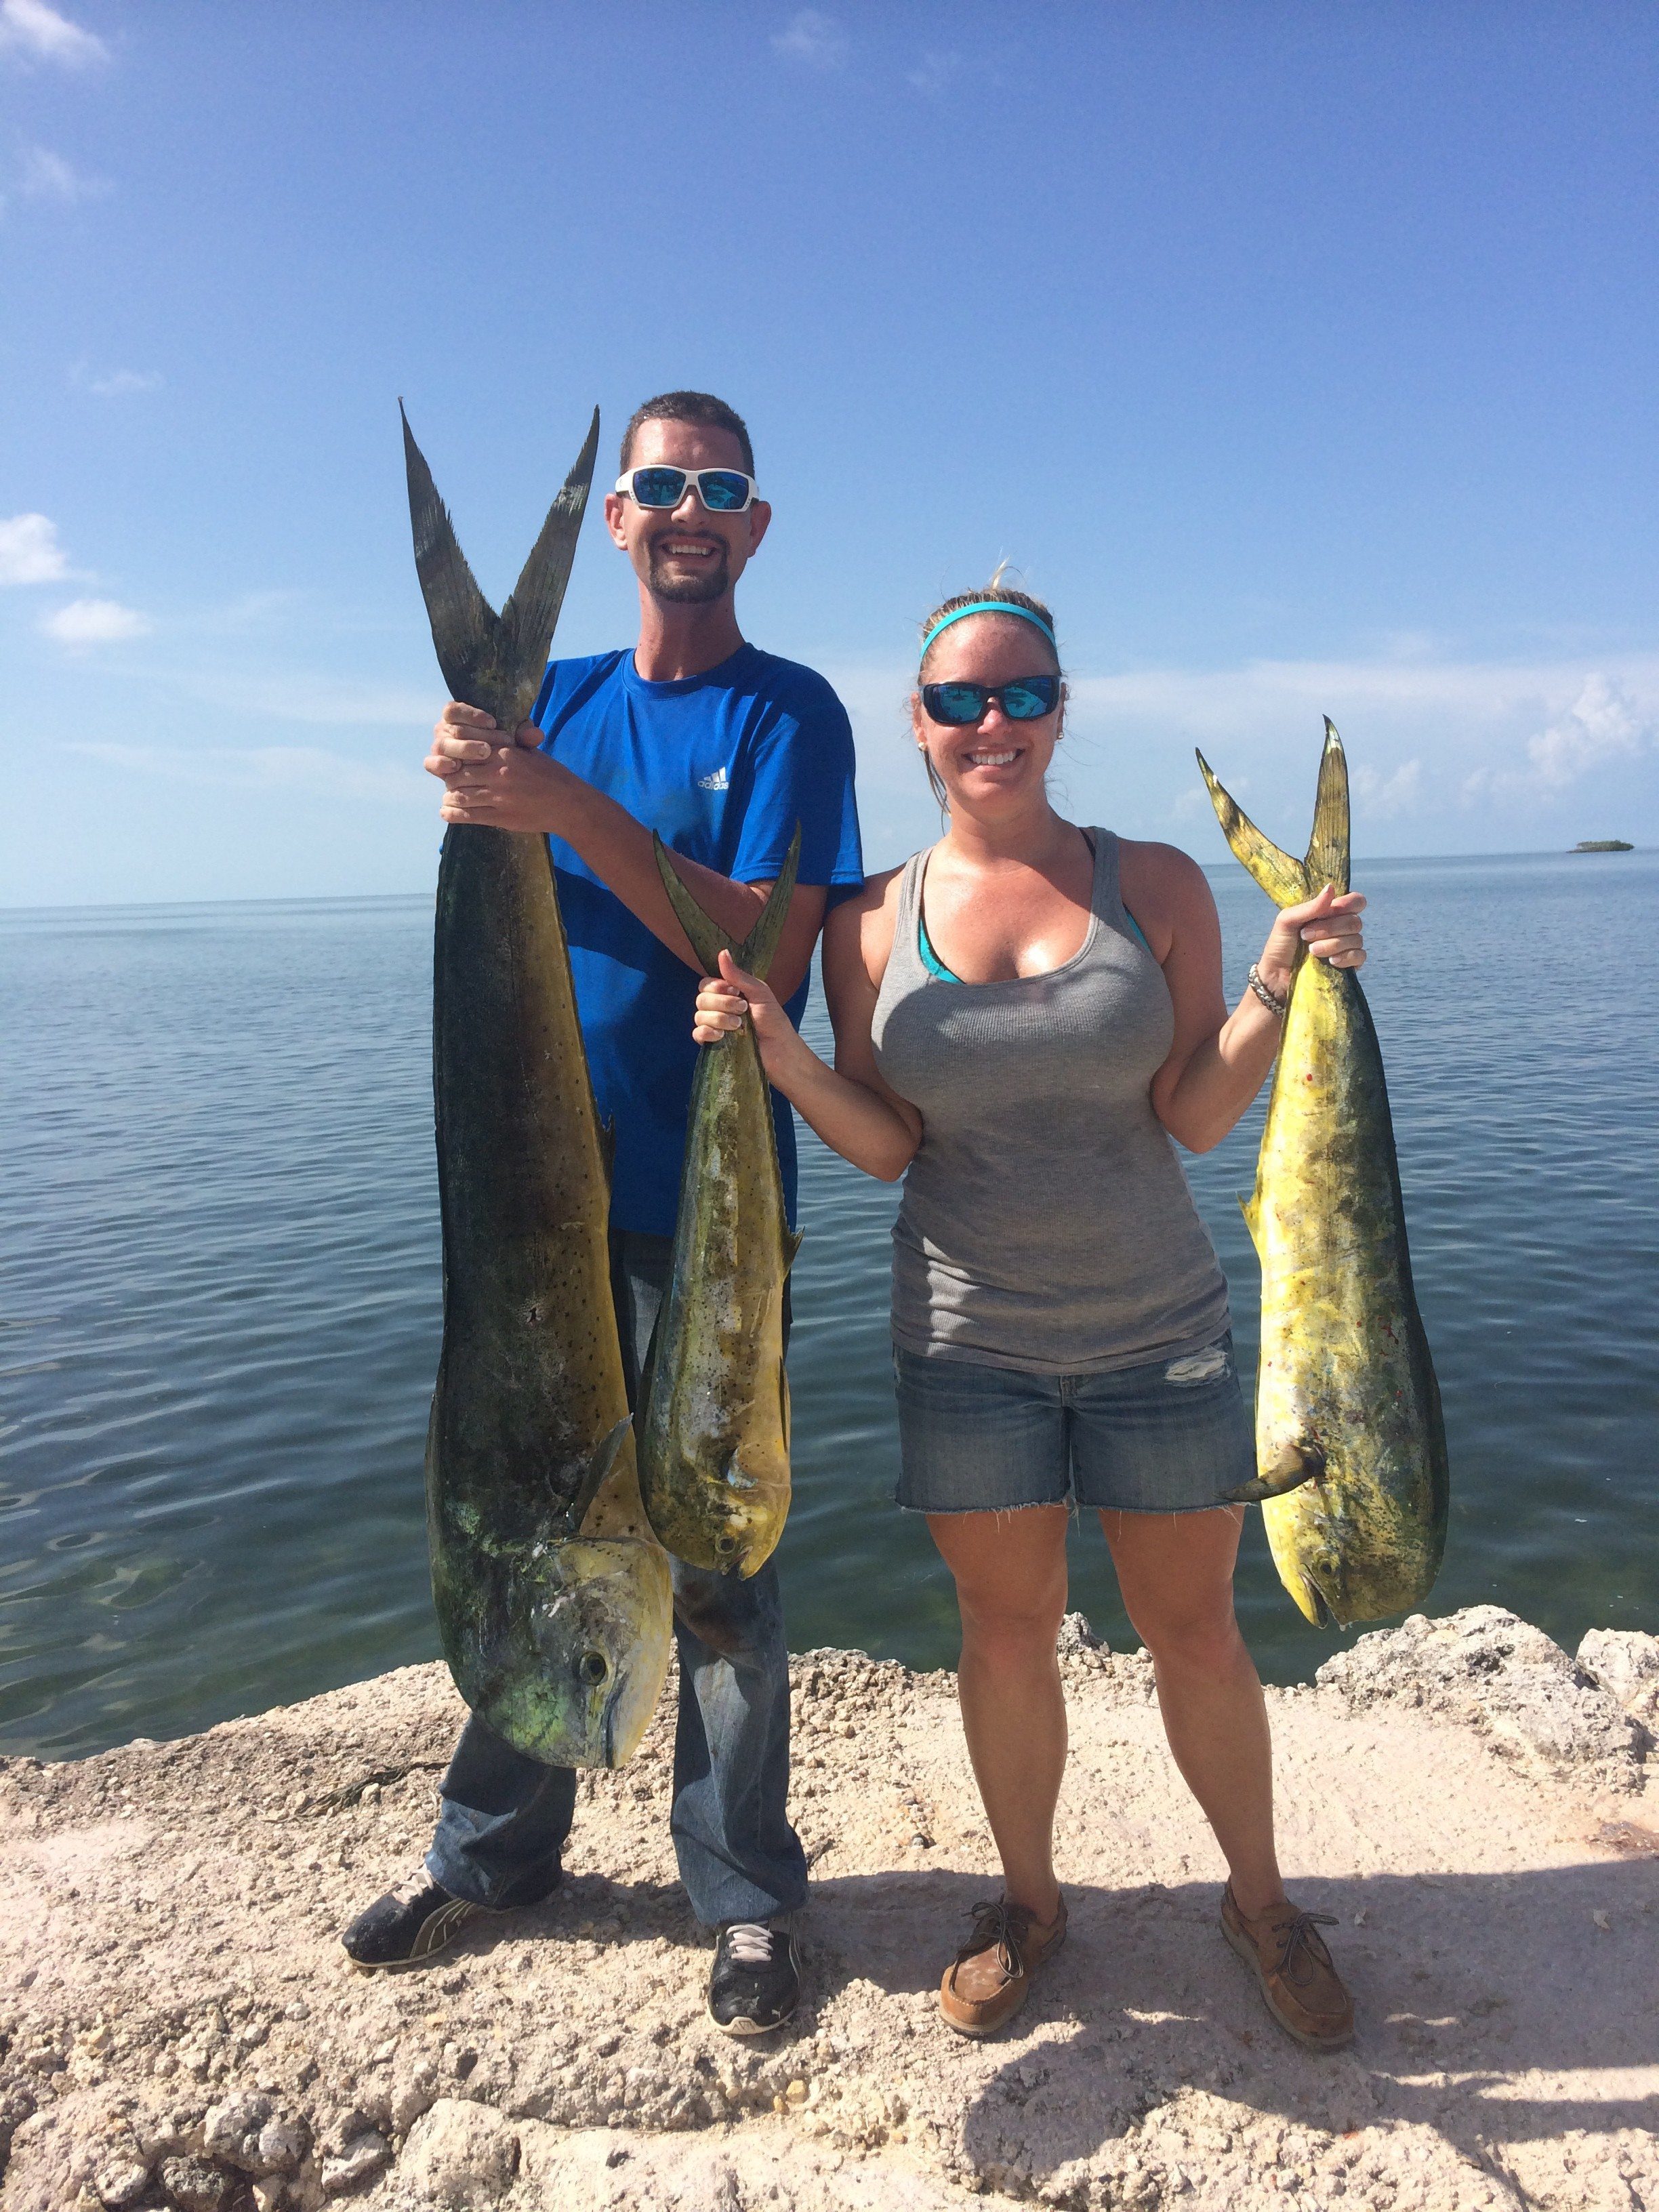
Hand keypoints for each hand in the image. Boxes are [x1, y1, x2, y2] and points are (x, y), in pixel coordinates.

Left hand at [425, 702, 566, 831]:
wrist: (568, 805)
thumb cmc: (551, 776)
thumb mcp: (532, 751)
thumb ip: (513, 740)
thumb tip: (500, 727)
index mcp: (505, 753)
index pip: (467, 751)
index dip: (456, 756)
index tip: (453, 761)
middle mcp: (498, 773)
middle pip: (458, 774)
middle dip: (450, 778)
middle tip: (450, 782)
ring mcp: (498, 797)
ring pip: (459, 795)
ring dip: (450, 797)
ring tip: (449, 798)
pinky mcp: (500, 817)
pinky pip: (468, 816)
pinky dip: (453, 815)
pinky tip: (446, 812)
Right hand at [693, 951, 800, 1076]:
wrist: (779, 1049)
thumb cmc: (773, 1020)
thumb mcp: (760, 993)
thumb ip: (738, 976)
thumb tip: (722, 952)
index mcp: (728, 995)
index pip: (706, 984)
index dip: (716, 988)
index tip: (734, 992)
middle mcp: (719, 1009)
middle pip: (701, 999)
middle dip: (721, 1004)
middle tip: (742, 1009)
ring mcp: (715, 1027)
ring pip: (699, 1016)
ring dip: (719, 1019)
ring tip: (739, 1026)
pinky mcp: (713, 1044)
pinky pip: (697, 1034)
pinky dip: (707, 1032)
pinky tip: (721, 1036)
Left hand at [1257, 883, 1366, 998]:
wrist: (1276, 974)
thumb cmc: (1281, 944)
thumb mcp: (1288, 920)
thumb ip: (1310, 906)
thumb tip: (1330, 888)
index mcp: (1330, 912)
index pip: (1356, 901)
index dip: (1348, 904)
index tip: (1330, 910)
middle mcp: (1342, 927)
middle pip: (1354, 921)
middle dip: (1329, 928)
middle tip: (1306, 935)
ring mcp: (1347, 946)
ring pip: (1356, 939)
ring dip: (1332, 944)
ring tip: (1312, 951)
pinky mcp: (1349, 965)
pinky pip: (1360, 956)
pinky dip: (1346, 957)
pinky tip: (1331, 961)